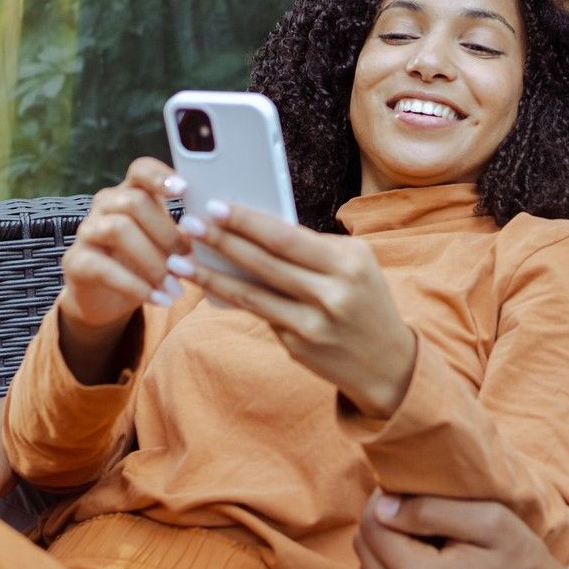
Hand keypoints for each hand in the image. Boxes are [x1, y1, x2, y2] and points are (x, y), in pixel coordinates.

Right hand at [56, 158, 187, 380]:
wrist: (106, 297)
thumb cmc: (144, 262)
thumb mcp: (166, 244)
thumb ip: (185, 233)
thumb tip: (213, 232)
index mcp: (131, 192)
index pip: (140, 170)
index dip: (160, 175)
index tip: (184, 190)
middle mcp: (105, 205)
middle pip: (134, 202)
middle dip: (166, 233)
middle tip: (187, 261)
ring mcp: (87, 231)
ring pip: (118, 229)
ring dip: (153, 261)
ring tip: (175, 287)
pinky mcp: (75, 262)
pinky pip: (103, 267)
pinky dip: (135, 286)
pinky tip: (158, 299)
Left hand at [178, 200, 418, 418]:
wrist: (388, 363)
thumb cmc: (364, 300)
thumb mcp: (354, 266)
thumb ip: (310, 249)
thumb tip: (254, 228)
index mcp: (348, 262)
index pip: (287, 236)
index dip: (247, 221)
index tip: (216, 205)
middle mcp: (332, 293)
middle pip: (265, 261)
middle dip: (222, 240)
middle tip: (189, 224)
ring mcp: (313, 324)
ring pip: (251, 293)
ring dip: (211, 275)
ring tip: (180, 259)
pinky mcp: (298, 346)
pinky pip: (259, 314)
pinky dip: (230, 297)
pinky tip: (207, 285)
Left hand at [353, 492, 568, 568]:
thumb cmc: (522, 565)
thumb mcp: (488, 521)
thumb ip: (431, 509)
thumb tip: (383, 505)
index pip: (371, 525)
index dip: (384, 499)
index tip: (411, 492)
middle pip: (363, 549)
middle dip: (384, 524)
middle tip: (421, 515)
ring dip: (387, 550)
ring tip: (428, 542)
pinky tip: (427, 568)